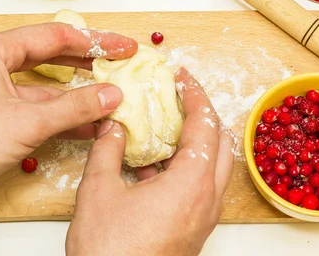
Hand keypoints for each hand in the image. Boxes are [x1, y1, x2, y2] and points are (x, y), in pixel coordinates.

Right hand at [66, 68, 234, 255]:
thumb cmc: (110, 251)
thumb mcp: (99, 190)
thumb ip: (107, 149)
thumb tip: (112, 124)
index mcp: (190, 184)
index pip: (205, 125)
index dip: (195, 96)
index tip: (183, 79)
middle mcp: (206, 200)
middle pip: (220, 143)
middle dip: (202, 115)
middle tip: (180, 99)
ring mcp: (203, 218)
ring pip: (214, 167)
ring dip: (196, 142)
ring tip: (166, 129)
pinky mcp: (195, 230)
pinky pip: (201, 188)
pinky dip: (187, 168)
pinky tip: (154, 167)